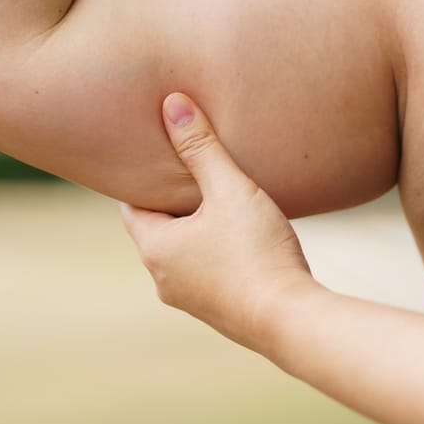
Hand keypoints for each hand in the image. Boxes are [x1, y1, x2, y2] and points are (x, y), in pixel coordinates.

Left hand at [120, 93, 318, 351]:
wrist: (291, 321)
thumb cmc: (256, 252)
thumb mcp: (229, 189)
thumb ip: (201, 147)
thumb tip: (171, 103)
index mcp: (155, 248)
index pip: (131, 205)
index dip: (141, 178)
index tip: (152, 156)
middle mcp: (162, 278)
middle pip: (156, 228)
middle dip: (170, 201)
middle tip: (184, 170)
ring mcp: (189, 299)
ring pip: (182, 251)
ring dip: (194, 228)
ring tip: (214, 200)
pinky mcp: (218, 311)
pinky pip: (205, 271)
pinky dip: (212, 250)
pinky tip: (238, 237)